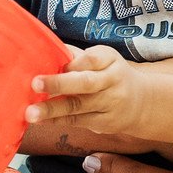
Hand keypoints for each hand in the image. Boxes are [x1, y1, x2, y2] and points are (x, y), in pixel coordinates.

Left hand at [28, 45, 143, 132]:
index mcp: (110, 60)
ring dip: (52, 109)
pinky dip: (57, 120)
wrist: (141, 102)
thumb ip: (76, 56)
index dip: (74, 62)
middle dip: (59, 83)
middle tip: (35, 84)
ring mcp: (110, 104)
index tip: (54, 63)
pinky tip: (40, 120)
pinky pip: (78, 121)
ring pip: (78, 106)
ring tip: (30, 113)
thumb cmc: (110, 75)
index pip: (92, 58)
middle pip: (85, 83)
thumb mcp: (102, 59)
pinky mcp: (105, 122)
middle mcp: (112, 81)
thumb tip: (42, 49)